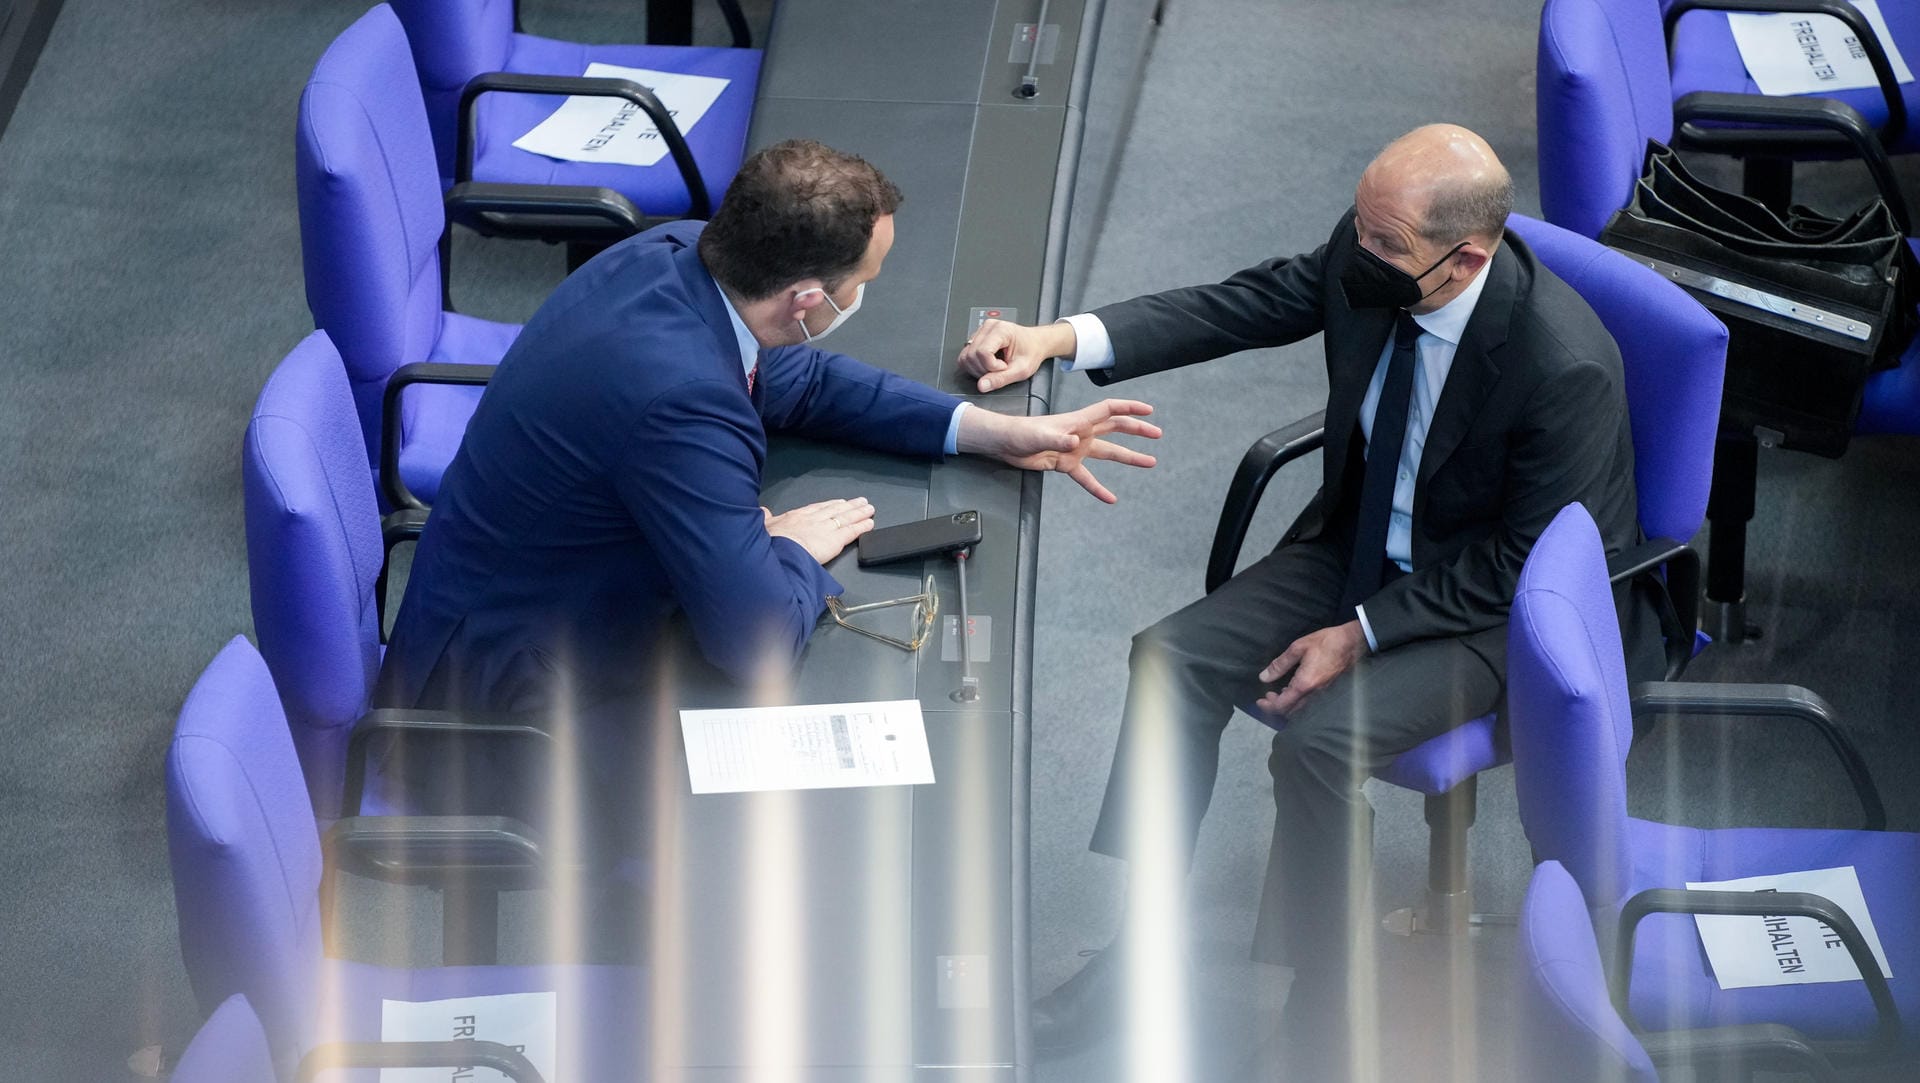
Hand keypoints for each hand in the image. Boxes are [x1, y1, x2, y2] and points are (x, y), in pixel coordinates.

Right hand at [763, 497, 874, 563]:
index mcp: (796, 517)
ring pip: (846, 518)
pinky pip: (852, 532)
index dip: (829, 505)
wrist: (780, 551)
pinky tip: (870, 523)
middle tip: (860, 501)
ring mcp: (826, 528)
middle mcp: (814, 520)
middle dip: (848, 506)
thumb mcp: (762, 527)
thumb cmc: (770, 542)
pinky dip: (862, 527)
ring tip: (869, 509)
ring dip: (859, 513)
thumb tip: (762, 511)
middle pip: (835, 510)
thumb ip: (765, 518)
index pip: (816, 508)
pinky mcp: (835, 540)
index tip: (838, 502)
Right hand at [957, 319, 1076, 392]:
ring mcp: (980, 332)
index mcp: (1001, 330)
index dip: (991, 367)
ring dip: (978, 369)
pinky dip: (975, 366)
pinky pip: (966, 356)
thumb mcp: (1021, 370)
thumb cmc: (1031, 352)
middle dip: (984, 370)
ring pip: (965, 356)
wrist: (1036, 343)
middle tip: (1000, 370)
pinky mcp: (976, 338)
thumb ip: (1001, 379)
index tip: (1004, 368)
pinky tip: (988, 365)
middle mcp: (988, 327)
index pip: (982, 352)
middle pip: (971, 355)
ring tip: (995, 367)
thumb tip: (982, 386)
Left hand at [957, 399, 1160, 502]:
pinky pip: (1086, 477)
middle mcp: (1081, 433)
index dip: (1130, 408)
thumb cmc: (1020, 433)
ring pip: (1108, 452)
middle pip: (1115, 428)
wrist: (1004, 444)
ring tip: (1149, 462)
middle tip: (1157, 434)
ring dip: (1128, 456)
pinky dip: (1098, 487)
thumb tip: (1076, 443)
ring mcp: (1075, 448)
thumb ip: (1059, 439)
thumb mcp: (1039, 436)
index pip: (1110, 410)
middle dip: (1137, 430)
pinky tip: (1110, 498)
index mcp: (1078, 421)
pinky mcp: (1065, 464)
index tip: (1149, 411)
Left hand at [1256, 621, 1367, 716]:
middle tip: (1268, 697)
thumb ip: (1280, 664)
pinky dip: (1298, 703)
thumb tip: (1264, 677)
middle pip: (1290, 712)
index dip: (1268, 706)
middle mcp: (1314, 694)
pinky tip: (1295, 691)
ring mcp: (1323, 695)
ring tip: (1279, 694)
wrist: (1354, 642)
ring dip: (1288, 706)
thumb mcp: (1298, 647)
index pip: (1282, 705)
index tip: (1260, 701)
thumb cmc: (1327, 642)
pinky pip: (1310, 705)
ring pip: (1301, 711)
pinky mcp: (1329, 692)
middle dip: (1276, 707)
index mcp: (1304, 684)